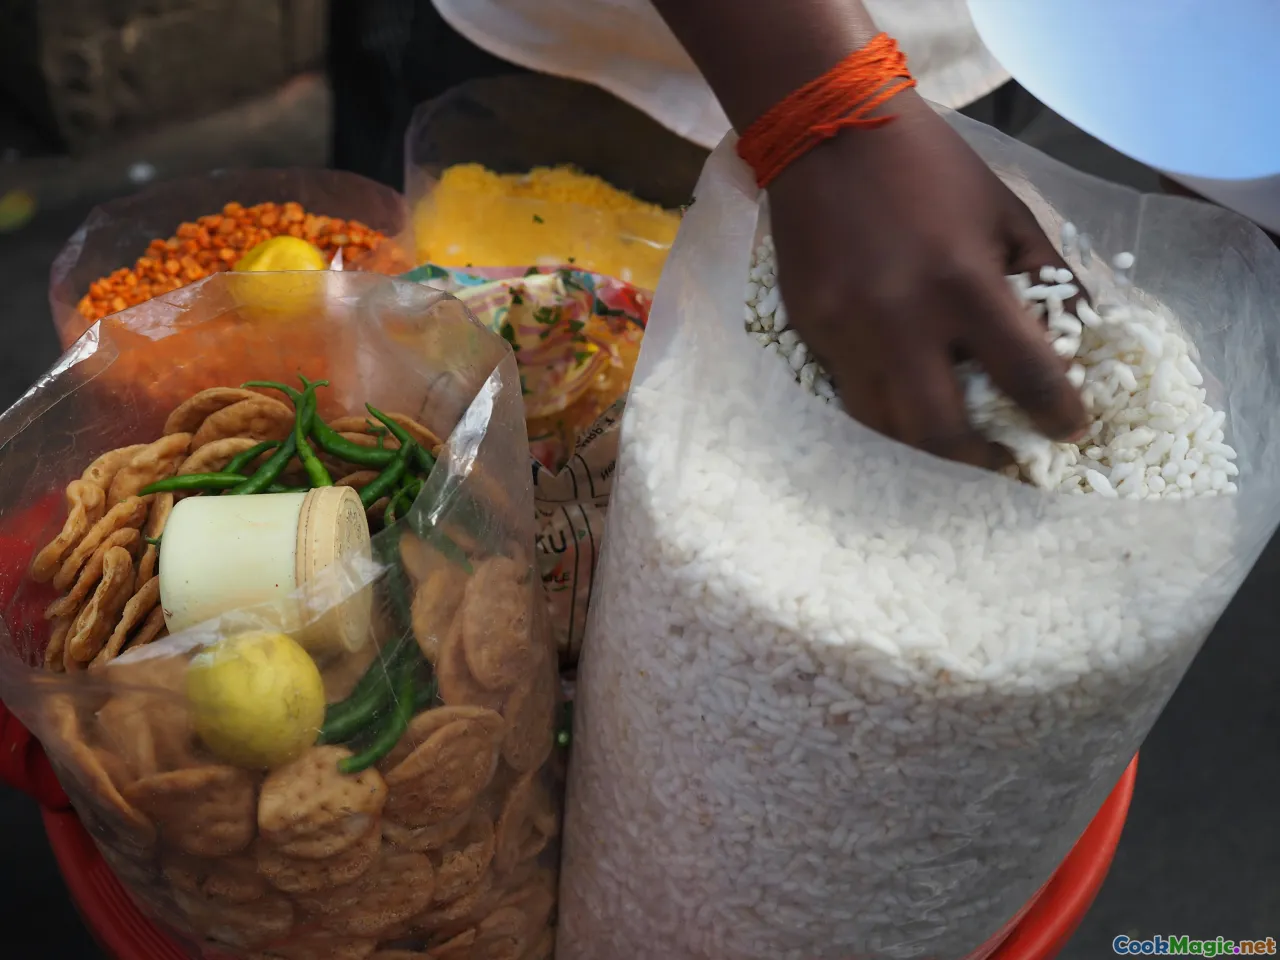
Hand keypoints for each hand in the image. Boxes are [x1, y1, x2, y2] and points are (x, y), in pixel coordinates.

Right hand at [767, 90, 1087, 467]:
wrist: (828, 133)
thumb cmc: (930, 167)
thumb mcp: (1006, 211)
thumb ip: (1046, 277)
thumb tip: (1076, 339)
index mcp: (963, 282)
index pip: (1024, 375)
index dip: (1057, 414)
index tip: (1068, 429)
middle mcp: (900, 319)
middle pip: (937, 433)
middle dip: (976, 461)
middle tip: (1000, 459)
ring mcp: (845, 332)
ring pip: (883, 427)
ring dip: (923, 446)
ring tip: (952, 440)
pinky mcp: (810, 331)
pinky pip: (850, 393)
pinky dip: (884, 407)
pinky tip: (905, 397)